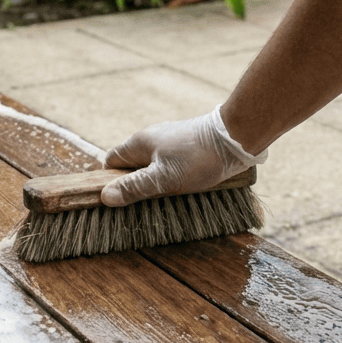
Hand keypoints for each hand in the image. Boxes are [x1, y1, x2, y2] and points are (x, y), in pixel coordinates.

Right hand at [100, 105, 266, 206]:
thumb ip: (135, 188)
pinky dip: (171, 177)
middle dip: (135, 185)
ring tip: (164, 199)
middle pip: (132, 166)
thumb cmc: (198, 157)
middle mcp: (151, 139)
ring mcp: (170, 141)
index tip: (117, 200)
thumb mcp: (163, 178)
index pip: (112, 162)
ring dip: (155, 183)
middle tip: (143, 205)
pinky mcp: (186, 146)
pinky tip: (181, 188)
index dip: (110, 181)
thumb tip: (105, 197)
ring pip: (152, 166)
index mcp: (139, 143)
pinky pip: (170, 164)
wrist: (236, 138)